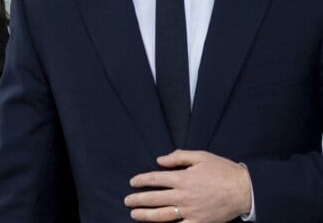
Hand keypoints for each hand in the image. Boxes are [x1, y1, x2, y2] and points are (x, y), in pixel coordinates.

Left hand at [124, 150, 251, 221]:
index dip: (142, 180)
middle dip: (139, 200)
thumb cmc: (222, 170)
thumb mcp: (200, 156)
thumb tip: (159, 160)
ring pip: (164, 215)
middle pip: (156, 198)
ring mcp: (191, 212)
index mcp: (183, 178)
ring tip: (135, 215)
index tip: (132, 182)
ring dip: (147, 215)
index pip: (156, 179)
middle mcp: (184, 196)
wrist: (244, 190)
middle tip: (127, 201)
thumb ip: (178, 157)